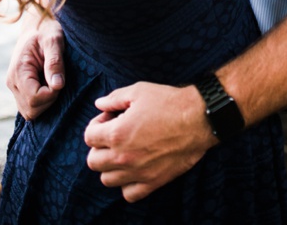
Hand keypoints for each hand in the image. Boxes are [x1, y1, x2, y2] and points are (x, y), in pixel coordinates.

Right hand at [6, 17, 65, 119]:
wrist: (36, 26)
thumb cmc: (46, 30)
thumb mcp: (54, 41)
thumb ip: (54, 62)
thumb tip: (57, 85)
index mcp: (18, 70)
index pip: (34, 98)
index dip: (51, 95)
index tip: (59, 79)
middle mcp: (12, 82)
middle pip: (31, 110)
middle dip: (49, 101)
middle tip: (57, 81)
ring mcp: (14, 87)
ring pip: (30, 112)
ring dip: (45, 103)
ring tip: (52, 83)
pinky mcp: (19, 89)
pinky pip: (30, 107)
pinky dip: (41, 103)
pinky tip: (48, 86)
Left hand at [83, 81, 212, 200]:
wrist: (198, 119)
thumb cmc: (168, 103)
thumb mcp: (137, 92)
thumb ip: (113, 99)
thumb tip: (99, 104)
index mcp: (116, 134)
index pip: (88, 137)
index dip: (96, 125)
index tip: (110, 119)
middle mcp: (124, 157)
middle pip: (93, 162)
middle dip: (98, 147)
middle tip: (112, 136)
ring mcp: (139, 172)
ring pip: (107, 180)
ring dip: (109, 167)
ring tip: (121, 153)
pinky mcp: (154, 181)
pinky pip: (130, 194)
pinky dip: (127, 185)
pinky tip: (134, 169)